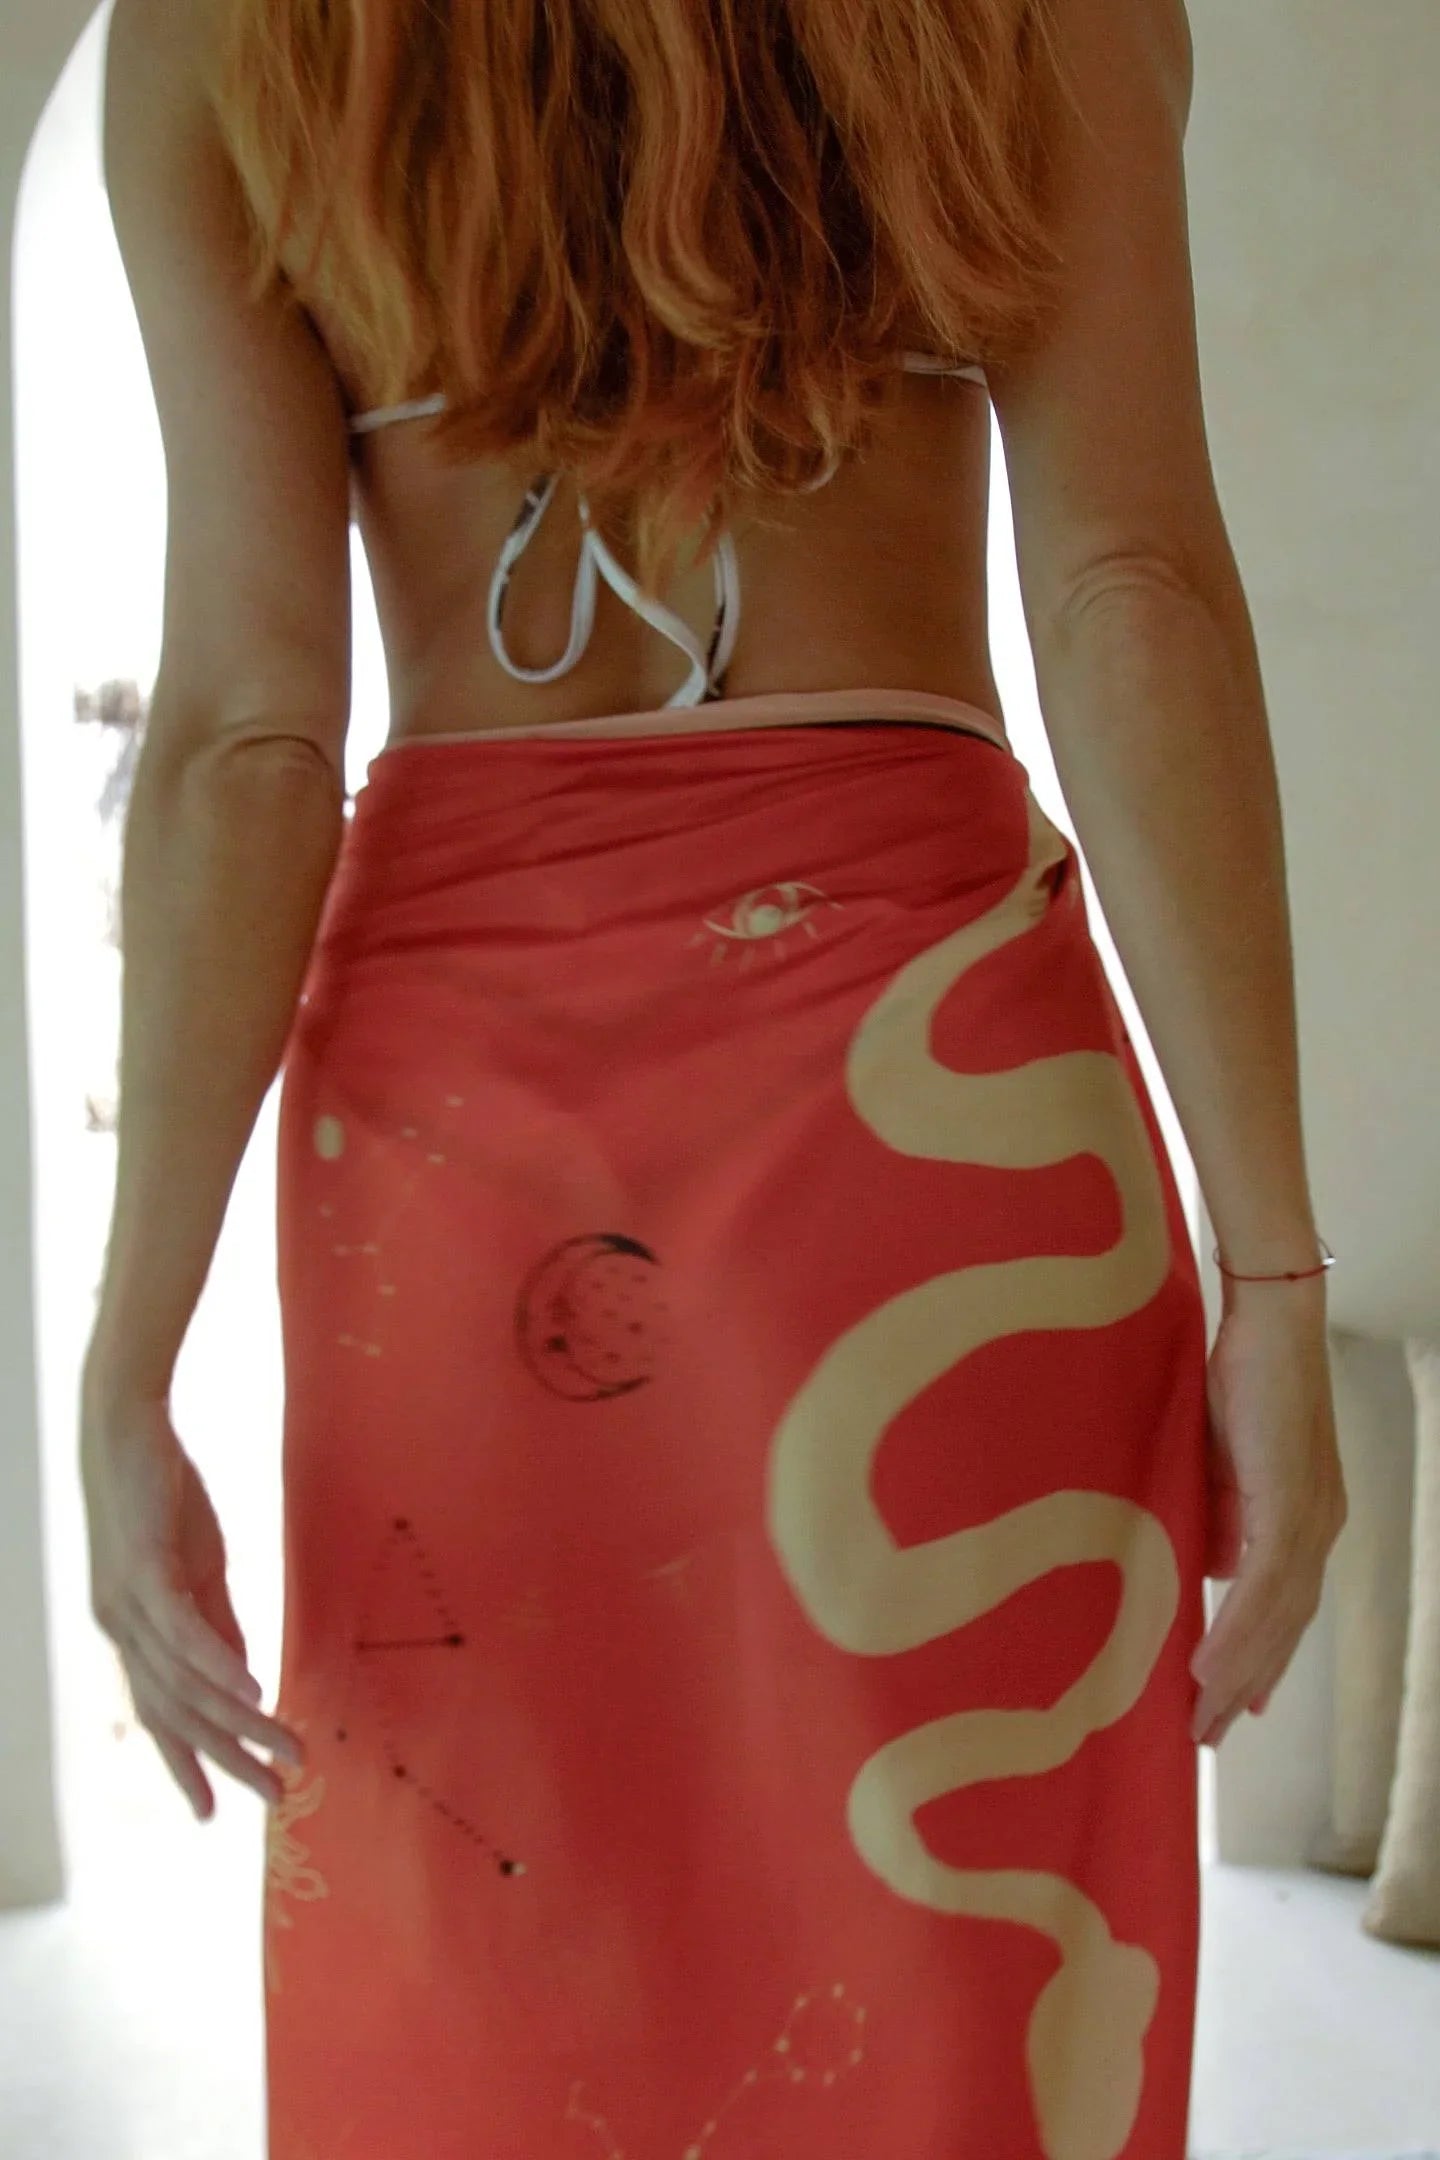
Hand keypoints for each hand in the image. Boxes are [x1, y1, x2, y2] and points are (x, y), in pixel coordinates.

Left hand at [79, 1379, 304, 1817]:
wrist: (123, 1425)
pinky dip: (220, 1666)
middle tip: (272, 1799)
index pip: (160, 1715)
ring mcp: (129, 1604)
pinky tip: (253, 1692)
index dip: (186, 1765)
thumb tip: (243, 1679)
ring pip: (185, 1684)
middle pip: (176, 1714)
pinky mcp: (145, 1571)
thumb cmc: (159, 1494)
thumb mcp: (199, 1568)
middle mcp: (121, 1630)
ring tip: (284, 1751)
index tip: (213, 1815)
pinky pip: (185, 1632)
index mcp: (132, 1634)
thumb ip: (218, 1623)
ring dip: (238, 1723)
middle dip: (225, 1761)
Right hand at [1190, 1292, 1346, 1747]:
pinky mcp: (1290, 1501)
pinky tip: (1209, 1665)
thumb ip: (1222, 1512)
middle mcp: (1321, 1525)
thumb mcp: (1224, 1459)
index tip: (1234, 1704)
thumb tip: (1208, 1566)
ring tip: (1201, 1715)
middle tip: (1208, 1732)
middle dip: (1246, 1684)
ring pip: (1276, 1618)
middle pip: (1286, 1626)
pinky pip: (1262, 1585)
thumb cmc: (1240, 1376)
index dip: (1261, 1659)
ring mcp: (1310, 1516)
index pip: (1286, 1606)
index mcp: (1308, 1516)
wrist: (1267, 1319)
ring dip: (1236, 1673)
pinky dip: (1236, 1631)